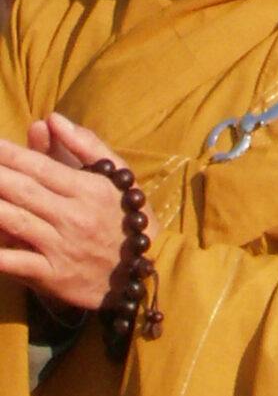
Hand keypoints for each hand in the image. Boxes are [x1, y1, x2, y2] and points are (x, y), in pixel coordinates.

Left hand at [0, 112, 129, 312]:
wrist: (145, 274)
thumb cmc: (127, 218)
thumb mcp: (118, 177)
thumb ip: (86, 145)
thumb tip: (52, 118)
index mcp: (88, 190)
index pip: (39, 167)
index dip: (8, 153)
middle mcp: (73, 217)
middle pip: (21, 190)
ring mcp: (61, 247)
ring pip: (13, 221)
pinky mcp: (53, 276)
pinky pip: (15, 263)